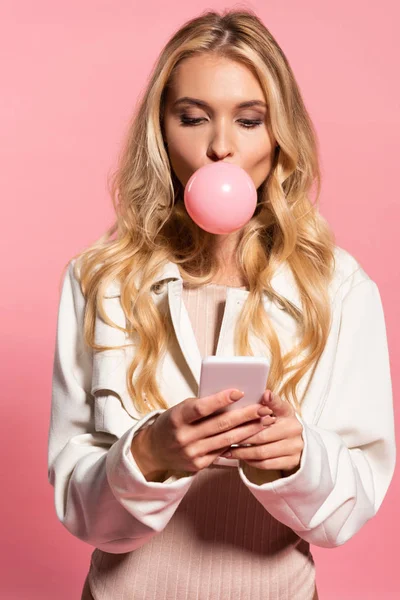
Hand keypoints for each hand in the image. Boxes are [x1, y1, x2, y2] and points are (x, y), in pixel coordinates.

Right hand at [131, 389, 274, 476]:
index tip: (240, 392)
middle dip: (245, 415)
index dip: (220, 400)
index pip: (201, 408)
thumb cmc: (172, 422)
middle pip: (220, 425)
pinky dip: (238, 442)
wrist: (155, 450)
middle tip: (263, 408)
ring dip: (249, 430)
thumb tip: (232, 398)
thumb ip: (201, 405)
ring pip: (226, 440)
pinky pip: (223, 452)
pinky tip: (252, 435)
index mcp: (177, 418)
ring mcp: (192, 453)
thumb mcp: (180, 409)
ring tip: (265, 421)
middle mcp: (184, 437)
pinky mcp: (199, 465)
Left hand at [221, 390, 303, 475]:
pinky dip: (250, 461)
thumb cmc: (279, 423)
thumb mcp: (276, 410)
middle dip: (241, 437)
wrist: (296, 442)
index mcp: (288, 413)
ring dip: (242, 452)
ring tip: (227, 450)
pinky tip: (240, 458)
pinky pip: (266, 464)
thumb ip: (269, 403)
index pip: (279, 406)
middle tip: (224, 437)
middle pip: (263, 435)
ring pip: (262, 452)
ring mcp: (294, 447)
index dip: (269, 403)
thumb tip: (265, 393)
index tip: (262, 396)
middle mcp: (294, 429)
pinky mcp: (291, 462)